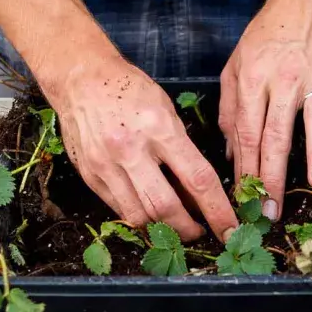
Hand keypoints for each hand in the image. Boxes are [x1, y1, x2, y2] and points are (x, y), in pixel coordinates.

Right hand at [40, 43, 236, 242]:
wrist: (81, 78)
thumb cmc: (130, 90)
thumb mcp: (166, 110)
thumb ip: (181, 150)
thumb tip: (198, 194)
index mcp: (159, 128)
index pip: (197, 179)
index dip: (217, 211)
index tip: (230, 229)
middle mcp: (130, 150)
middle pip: (165, 207)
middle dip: (188, 230)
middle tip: (201, 233)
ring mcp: (105, 165)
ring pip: (139, 216)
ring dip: (162, 229)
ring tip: (176, 226)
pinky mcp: (89, 176)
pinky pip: (119, 209)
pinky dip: (139, 216)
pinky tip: (150, 213)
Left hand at [219, 0, 311, 219]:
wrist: (301, 1)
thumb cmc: (265, 39)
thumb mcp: (234, 67)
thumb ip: (229, 110)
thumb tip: (231, 156)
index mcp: (251, 82)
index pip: (246, 134)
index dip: (246, 170)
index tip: (246, 200)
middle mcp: (282, 81)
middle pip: (275, 135)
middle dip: (272, 176)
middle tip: (272, 211)